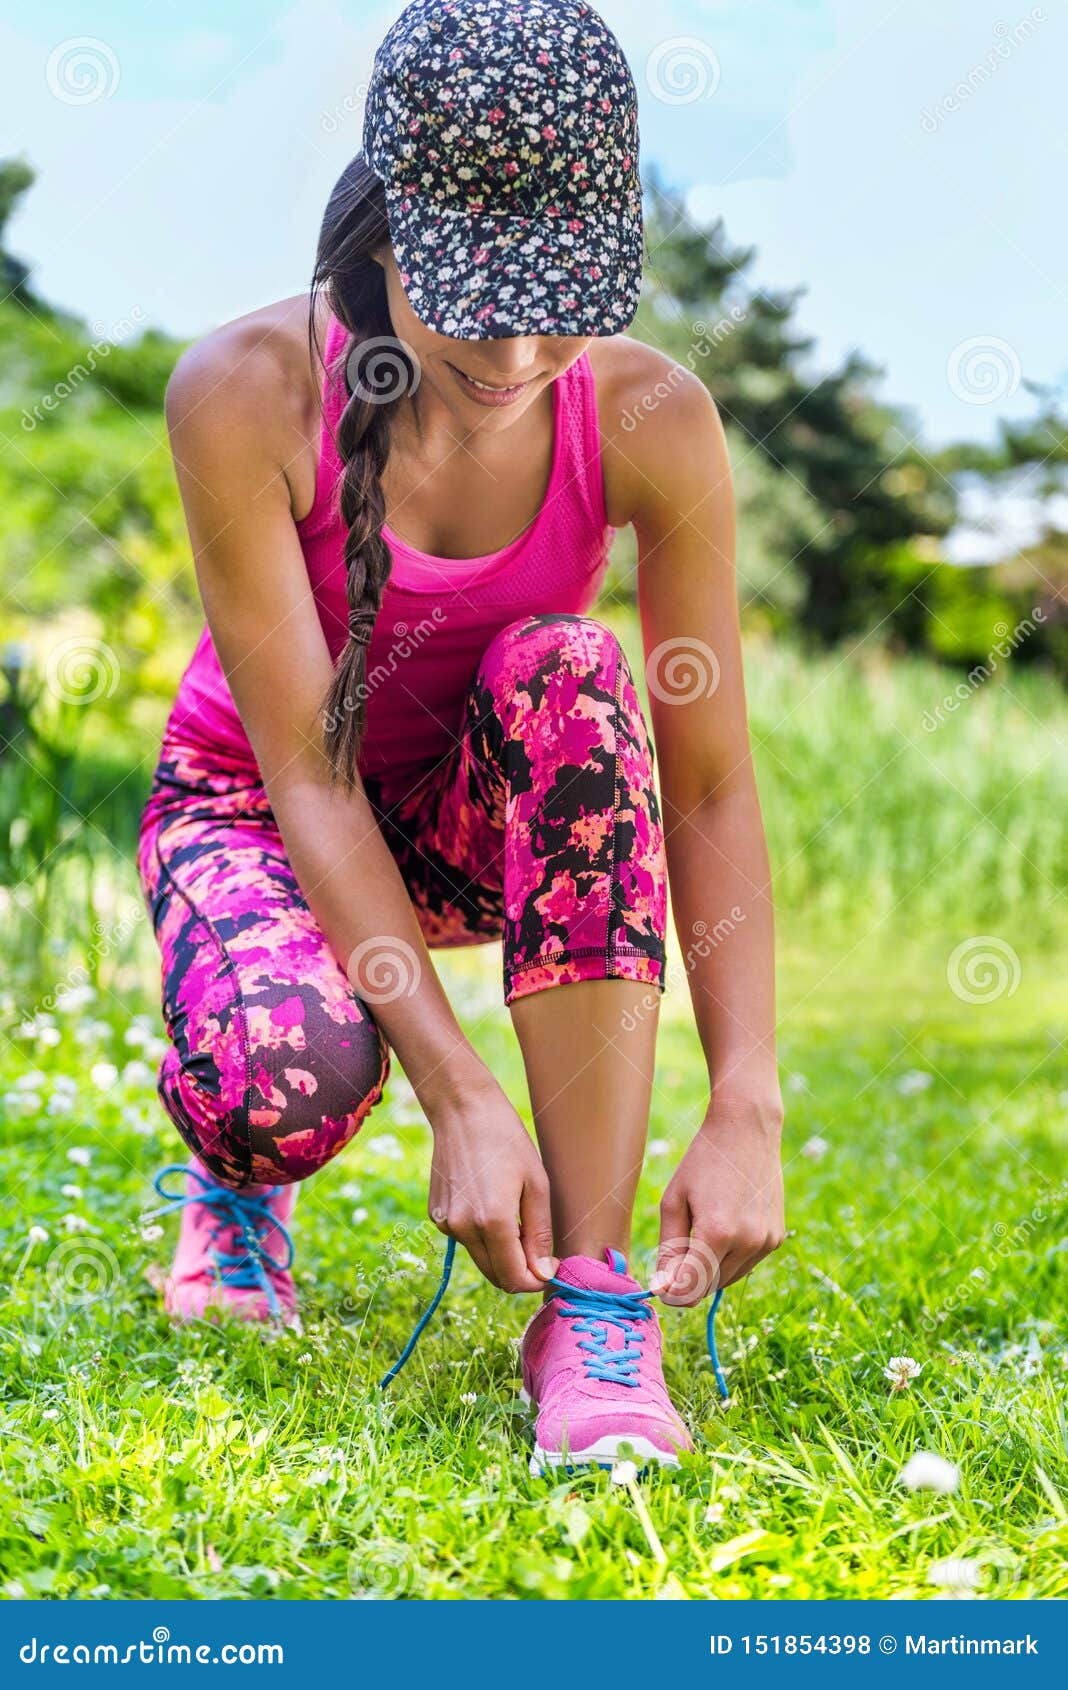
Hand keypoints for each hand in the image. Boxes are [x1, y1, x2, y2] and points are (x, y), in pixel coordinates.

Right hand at [425, 1066, 555, 1293]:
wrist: (463, 1110)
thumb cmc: (507, 1140)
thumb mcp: (536, 1184)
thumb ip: (539, 1234)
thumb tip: (542, 1273)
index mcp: (492, 1222)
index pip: (514, 1279)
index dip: (535, 1280)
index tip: (549, 1267)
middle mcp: (463, 1228)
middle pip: (495, 1276)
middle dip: (518, 1270)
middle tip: (535, 1243)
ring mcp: (445, 1223)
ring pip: (480, 1258)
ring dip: (500, 1251)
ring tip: (512, 1212)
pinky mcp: (435, 1214)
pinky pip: (465, 1238)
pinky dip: (481, 1233)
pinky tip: (488, 1199)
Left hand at [653, 1091, 784, 1305]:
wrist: (747, 1130)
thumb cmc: (703, 1162)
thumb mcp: (674, 1201)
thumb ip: (668, 1249)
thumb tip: (663, 1289)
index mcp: (717, 1233)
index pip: (689, 1290)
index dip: (670, 1292)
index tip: (660, 1281)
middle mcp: (747, 1242)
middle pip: (707, 1287)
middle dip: (688, 1277)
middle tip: (679, 1242)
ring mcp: (766, 1242)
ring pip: (726, 1279)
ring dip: (709, 1267)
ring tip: (704, 1226)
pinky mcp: (776, 1239)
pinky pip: (744, 1265)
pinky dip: (729, 1257)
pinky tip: (726, 1224)